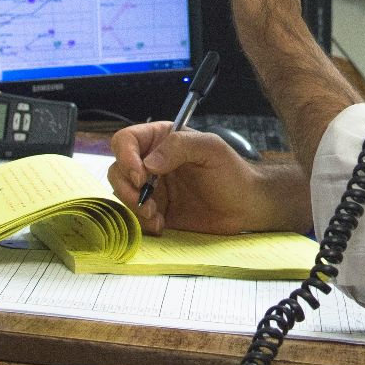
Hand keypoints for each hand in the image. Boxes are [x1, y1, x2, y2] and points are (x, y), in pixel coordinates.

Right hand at [108, 123, 287, 233]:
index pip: (126, 141)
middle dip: (127, 188)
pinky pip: (135, 216)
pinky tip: (162, 224)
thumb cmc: (233, 173)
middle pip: (117, 170)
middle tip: (148, 203)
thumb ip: (180, 146)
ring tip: (157, 216)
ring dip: (134, 207)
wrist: (246, 207)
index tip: (140, 175)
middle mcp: (151, 162)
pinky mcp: (156, 212)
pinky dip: (143, 222)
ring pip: (122, 195)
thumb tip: (149, 163)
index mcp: (161, 140)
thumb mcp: (211, 149)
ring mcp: (153, 188)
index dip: (126, 157)